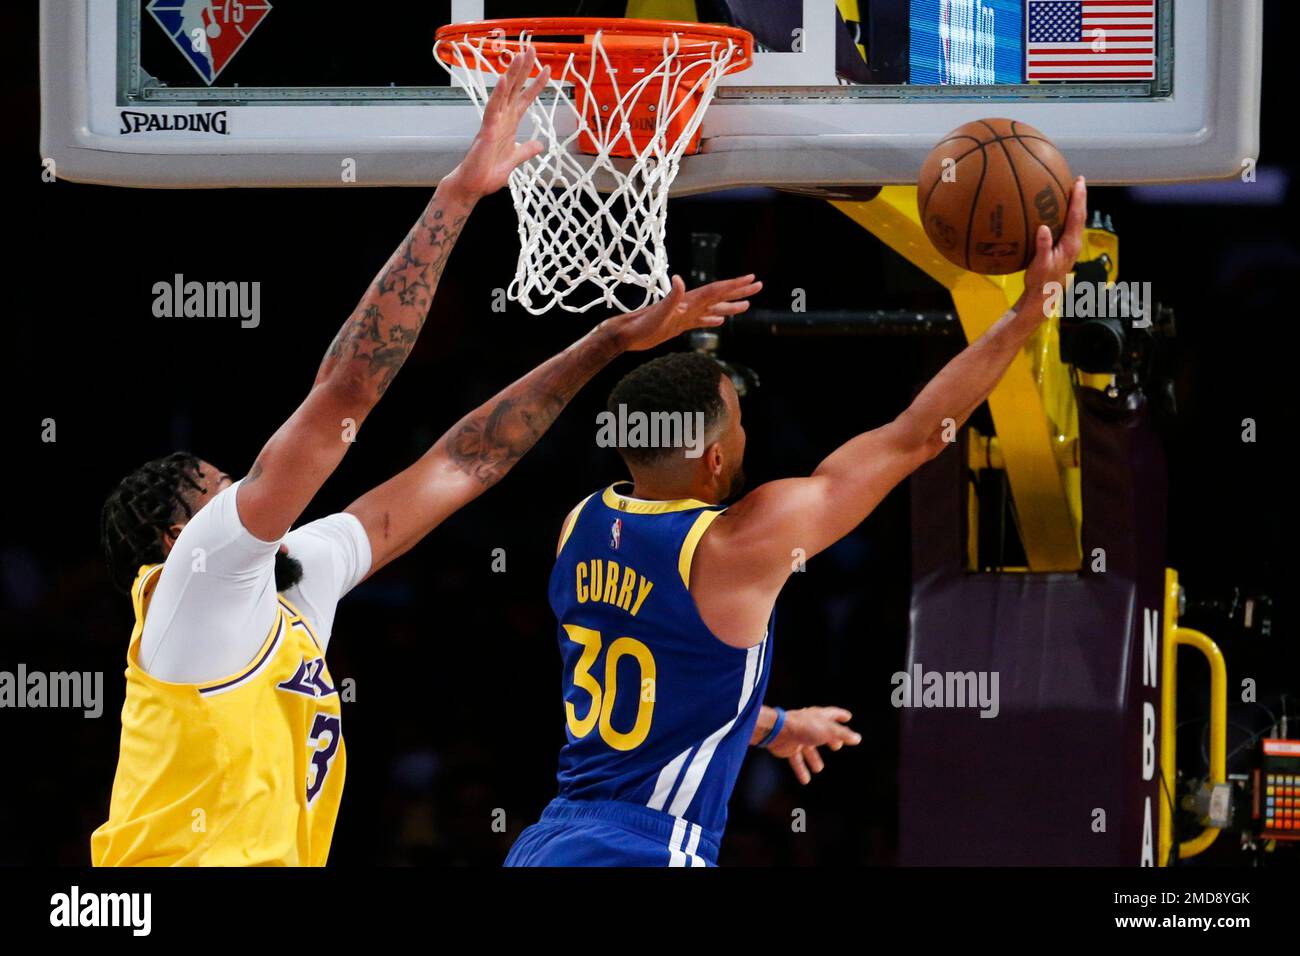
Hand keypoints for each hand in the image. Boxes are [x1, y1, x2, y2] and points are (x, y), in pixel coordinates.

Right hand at [442, 47, 549, 200]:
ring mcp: (493, 123)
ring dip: (512, 74)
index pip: (525, 99)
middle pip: (515, 89)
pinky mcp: (486, 131)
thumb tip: (539, 145)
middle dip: (524, 69)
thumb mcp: (514, 160)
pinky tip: (503, 80)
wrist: (473, 186)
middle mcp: (501, 119)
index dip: (536, 85)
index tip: (548, 70)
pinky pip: (492, 109)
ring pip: (504, 93)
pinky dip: (498, 94)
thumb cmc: (487, 173)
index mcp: (509, 124)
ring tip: (519, 56)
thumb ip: (526, 151)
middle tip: (532, 49)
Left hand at [611, 274, 762, 352]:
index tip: (751, 278)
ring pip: (713, 309)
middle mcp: (689, 305)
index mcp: (688, 301)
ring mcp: (685, 315)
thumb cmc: (642, 325)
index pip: (716, 291)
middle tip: (758, 285)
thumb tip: (679, 279)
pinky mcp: (679, 325)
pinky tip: (719, 323)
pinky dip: (712, 321)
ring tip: (747, 305)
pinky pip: (701, 322)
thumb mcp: (658, 312)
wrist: (628, 334)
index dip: (734, 285)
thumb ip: (671, 297)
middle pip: (719, 296)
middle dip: (739, 291)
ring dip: (730, 307)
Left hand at [766, 706, 860, 784]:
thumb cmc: (805, 727)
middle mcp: (809, 726)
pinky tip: (806, 780)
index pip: (833, 714)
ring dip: (814, 758)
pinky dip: (801, 770)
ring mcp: (798, 737)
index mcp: (819, 717)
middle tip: (837, 746)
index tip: (848, 717)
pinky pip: (797, 760)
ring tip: (819, 768)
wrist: (778, 731)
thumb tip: (857, 738)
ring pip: (808, 749)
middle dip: (830, 739)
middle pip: (822, 732)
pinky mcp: (789, 747)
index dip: (841, 715)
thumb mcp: (829, 731)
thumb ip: (843, 735)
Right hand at [1021, 175, 1087, 319]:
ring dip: (1075, 205)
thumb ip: (1043, 247)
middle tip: (1078, 181)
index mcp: (1070, 244)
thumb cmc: (1040, 282)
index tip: (1079, 183)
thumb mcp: (1039, 265)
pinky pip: (1068, 226)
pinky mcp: (1064, 249)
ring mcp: (1070, 246)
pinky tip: (1057, 212)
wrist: (1043, 297)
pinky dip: (1066, 215)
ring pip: (1076, 221)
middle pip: (1080, 215)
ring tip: (1070, 191)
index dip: (1078, 199)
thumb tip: (1043, 228)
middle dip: (1080, 197)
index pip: (1077, 216)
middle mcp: (1074, 243)